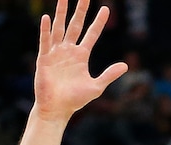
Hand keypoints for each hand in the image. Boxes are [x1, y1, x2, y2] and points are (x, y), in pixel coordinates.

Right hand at [35, 0, 127, 122]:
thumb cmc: (76, 100)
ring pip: (59, 28)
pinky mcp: (44, 59)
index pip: (91, 34)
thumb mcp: (97, 86)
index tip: (106, 9)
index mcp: (81, 56)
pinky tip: (47, 18)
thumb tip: (125, 65)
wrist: (58, 109)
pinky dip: (46, 30)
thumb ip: (109, 74)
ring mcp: (56, 53)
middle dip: (80, 11)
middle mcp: (68, 51)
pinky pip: (45, 41)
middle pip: (75, 25)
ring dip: (60, 13)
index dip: (98, 22)